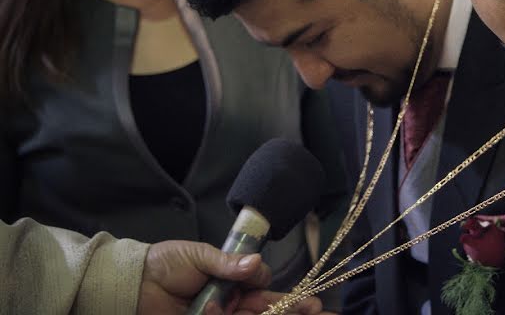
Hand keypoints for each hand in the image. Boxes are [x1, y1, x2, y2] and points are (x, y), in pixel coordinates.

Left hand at [138, 240, 322, 314]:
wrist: (132, 282)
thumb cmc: (165, 263)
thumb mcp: (198, 255)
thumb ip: (227, 263)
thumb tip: (256, 263)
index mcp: (231, 280)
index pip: (262, 286)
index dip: (282, 294)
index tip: (305, 299)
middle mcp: (228, 301)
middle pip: (263, 309)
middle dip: (289, 309)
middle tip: (313, 309)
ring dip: (254, 313)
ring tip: (244, 308)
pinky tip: (221, 311)